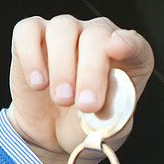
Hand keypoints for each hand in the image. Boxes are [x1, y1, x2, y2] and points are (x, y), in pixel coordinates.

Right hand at [7, 15, 153, 163]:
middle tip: (87, 105)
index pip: (135, 44)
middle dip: (91, 71)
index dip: (128, 44)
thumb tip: (105, 103)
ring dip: (63, 66)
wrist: (52, 134)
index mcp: (127, 58)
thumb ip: (113, 114)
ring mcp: (66, 31)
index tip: (118, 49)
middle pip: (97, 36)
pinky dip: (32, 56)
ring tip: (63, 99)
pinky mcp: (31, 35)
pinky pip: (29, 31)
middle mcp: (98, 36)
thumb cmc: (87, 124)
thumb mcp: (108, 128)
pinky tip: (38, 84)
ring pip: (63, 29)